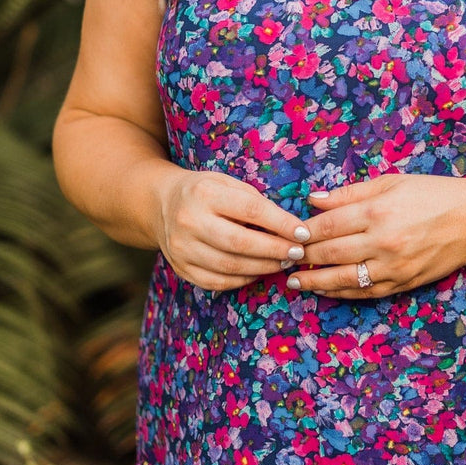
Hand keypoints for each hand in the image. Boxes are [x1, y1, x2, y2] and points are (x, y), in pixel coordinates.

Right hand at [154, 167, 309, 291]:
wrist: (162, 204)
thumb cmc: (205, 191)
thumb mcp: (227, 183)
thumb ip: (255, 202)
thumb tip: (290, 227)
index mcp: (204, 193)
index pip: (251, 210)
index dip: (281, 223)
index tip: (303, 233)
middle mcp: (189, 221)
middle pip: (240, 243)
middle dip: (275, 250)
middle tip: (298, 253)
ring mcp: (182, 248)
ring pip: (230, 266)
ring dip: (263, 267)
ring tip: (283, 262)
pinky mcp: (181, 268)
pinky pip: (217, 281)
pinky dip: (242, 280)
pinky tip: (259, 272)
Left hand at [287, 174, 465, 298]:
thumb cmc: (433, 194)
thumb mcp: (392, 182)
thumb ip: (350, 193)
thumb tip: (314, 200)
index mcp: (378, 212)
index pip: (327, 226)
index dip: (303, 232)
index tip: (287, 233)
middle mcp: (383, 243)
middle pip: (330, 254)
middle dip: (303, 257)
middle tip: (284, 257)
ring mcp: (393, 268)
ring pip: (342, 279)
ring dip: (314, 281)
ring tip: (294, 281)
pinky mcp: (402, 284)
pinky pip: (364, 293)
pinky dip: (340, 293)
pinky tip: (325, 289)